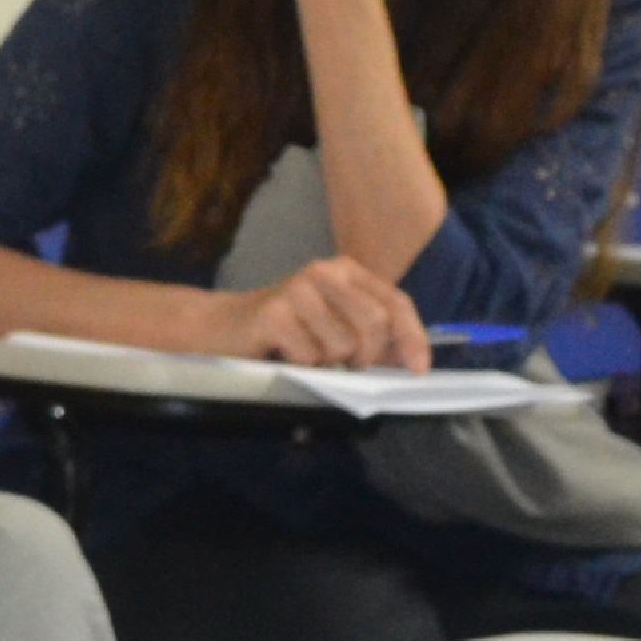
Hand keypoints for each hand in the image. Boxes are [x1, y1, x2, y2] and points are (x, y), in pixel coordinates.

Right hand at [217, 255, 428, 368]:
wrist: (222, 327)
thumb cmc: (286, 330)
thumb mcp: (337, 327)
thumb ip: (374, 337)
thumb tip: (411, 358)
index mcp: (346, 271)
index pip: (395, 301)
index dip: (412, 336)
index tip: (418, 370)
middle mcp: (323, 272)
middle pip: (374, 323)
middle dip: (366, 354)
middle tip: (346, 363)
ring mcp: (296, 290)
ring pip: (342, 344)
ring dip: (326, 361)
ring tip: (306, 352)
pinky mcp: (272, 314)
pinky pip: (309, 356)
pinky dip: (301, 365)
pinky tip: (284, 353)